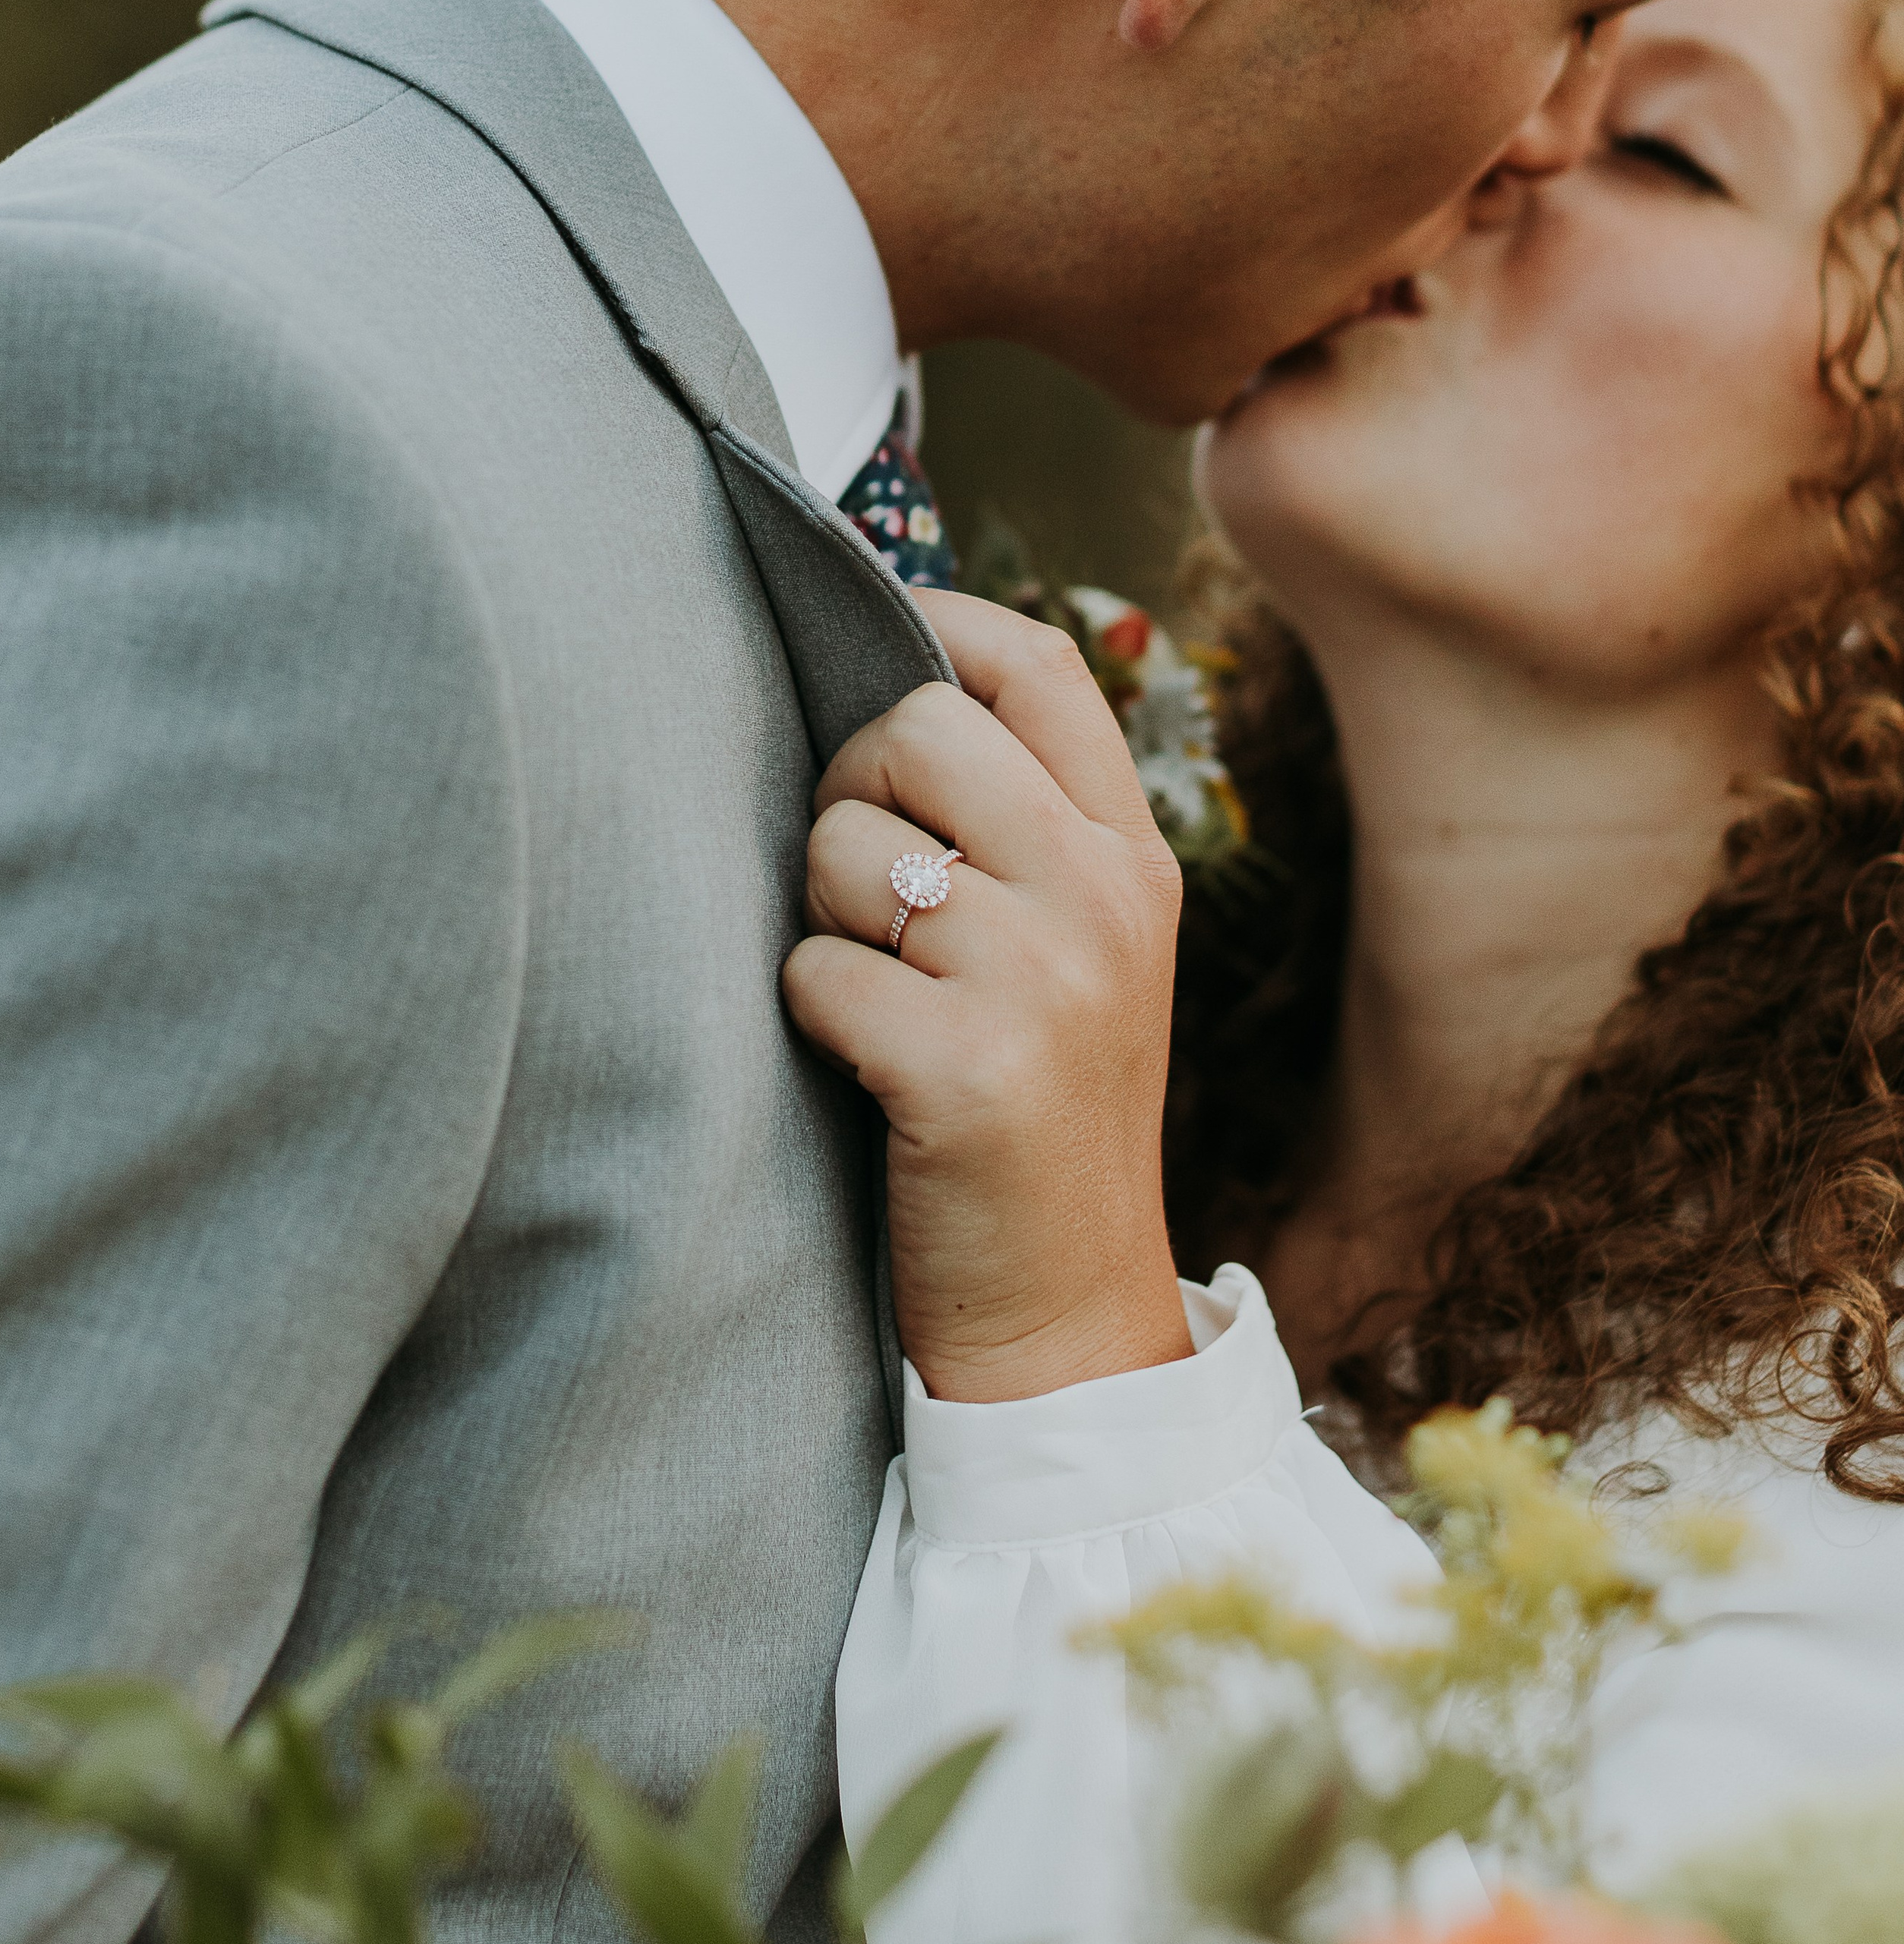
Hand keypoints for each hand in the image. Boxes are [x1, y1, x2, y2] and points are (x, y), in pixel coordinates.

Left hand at [781, 590, 1191, 1402]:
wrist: (1067, 1318)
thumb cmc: (1039, 1116)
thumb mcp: (1079, 953)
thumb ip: (1017, 829)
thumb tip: (882, 695)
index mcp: (1133, 859)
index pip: (1041, 668)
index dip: (936, 625)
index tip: (868, 641)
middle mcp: (1103, 900)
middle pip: (918, 728)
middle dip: (845, 785)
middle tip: (856, 881)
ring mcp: (1044, 981)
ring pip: (847, 848)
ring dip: (820, 916)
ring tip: (876, 992)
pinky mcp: (967, 1069)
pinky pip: (816, 970)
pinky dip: (809, 1013)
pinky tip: (863, 1068)